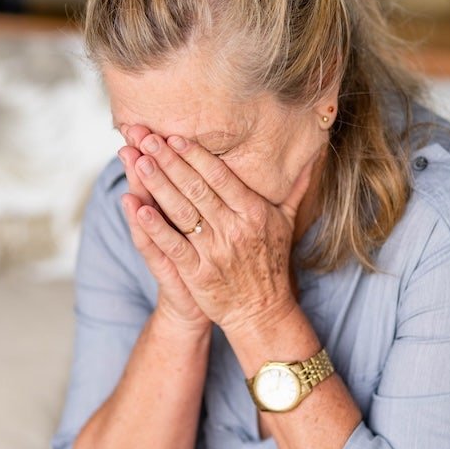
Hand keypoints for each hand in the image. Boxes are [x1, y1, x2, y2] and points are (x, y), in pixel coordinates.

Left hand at [124, 129, 319, 334]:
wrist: (263, 311)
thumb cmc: (271, 263)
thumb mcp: (287, 222)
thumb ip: (294, 187)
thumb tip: (312, 157)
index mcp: (253, 212)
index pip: (219, 176)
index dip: (195, 155)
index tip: (174, 136)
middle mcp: (234, 228)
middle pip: (196, 188)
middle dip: (169, 161)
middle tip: (146, 138)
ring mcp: (215, 251)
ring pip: (182, 212)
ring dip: (158, 185)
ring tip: (137, 161)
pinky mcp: (199, 273)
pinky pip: (173, 245)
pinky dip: (155, 227)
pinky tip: (138, 208)